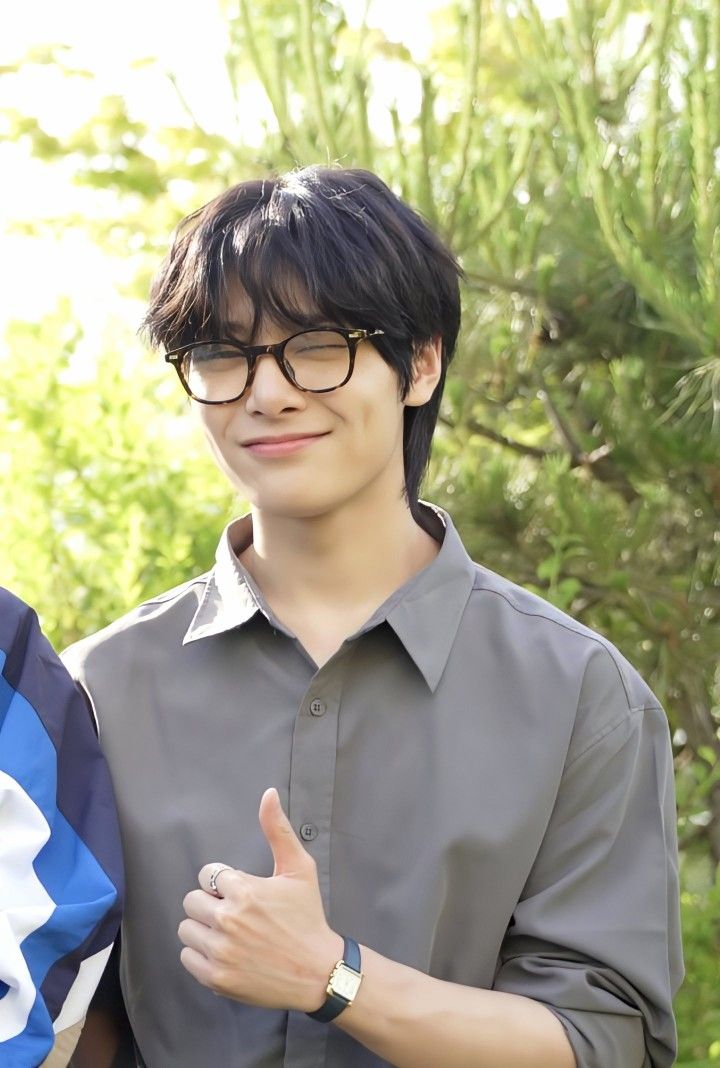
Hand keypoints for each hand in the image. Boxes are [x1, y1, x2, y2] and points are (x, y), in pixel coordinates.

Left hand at [178, 787, 341, 1010]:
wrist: (317, 972)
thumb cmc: (307, 917)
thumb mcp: (299, 869)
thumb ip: (277, 830)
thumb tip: (268, 793)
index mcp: (244, 891)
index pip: (207, 874)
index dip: (223, 882)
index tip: (241, 892)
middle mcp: (228, 920)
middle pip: (191, 901)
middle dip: (210, 903)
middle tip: (235, 913)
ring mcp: (220, 952)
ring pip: (186, 928)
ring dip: (203, 928)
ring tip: (229, 933)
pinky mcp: (216, 978)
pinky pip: (187, 957)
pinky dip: (201, 954)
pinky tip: (225, 952)